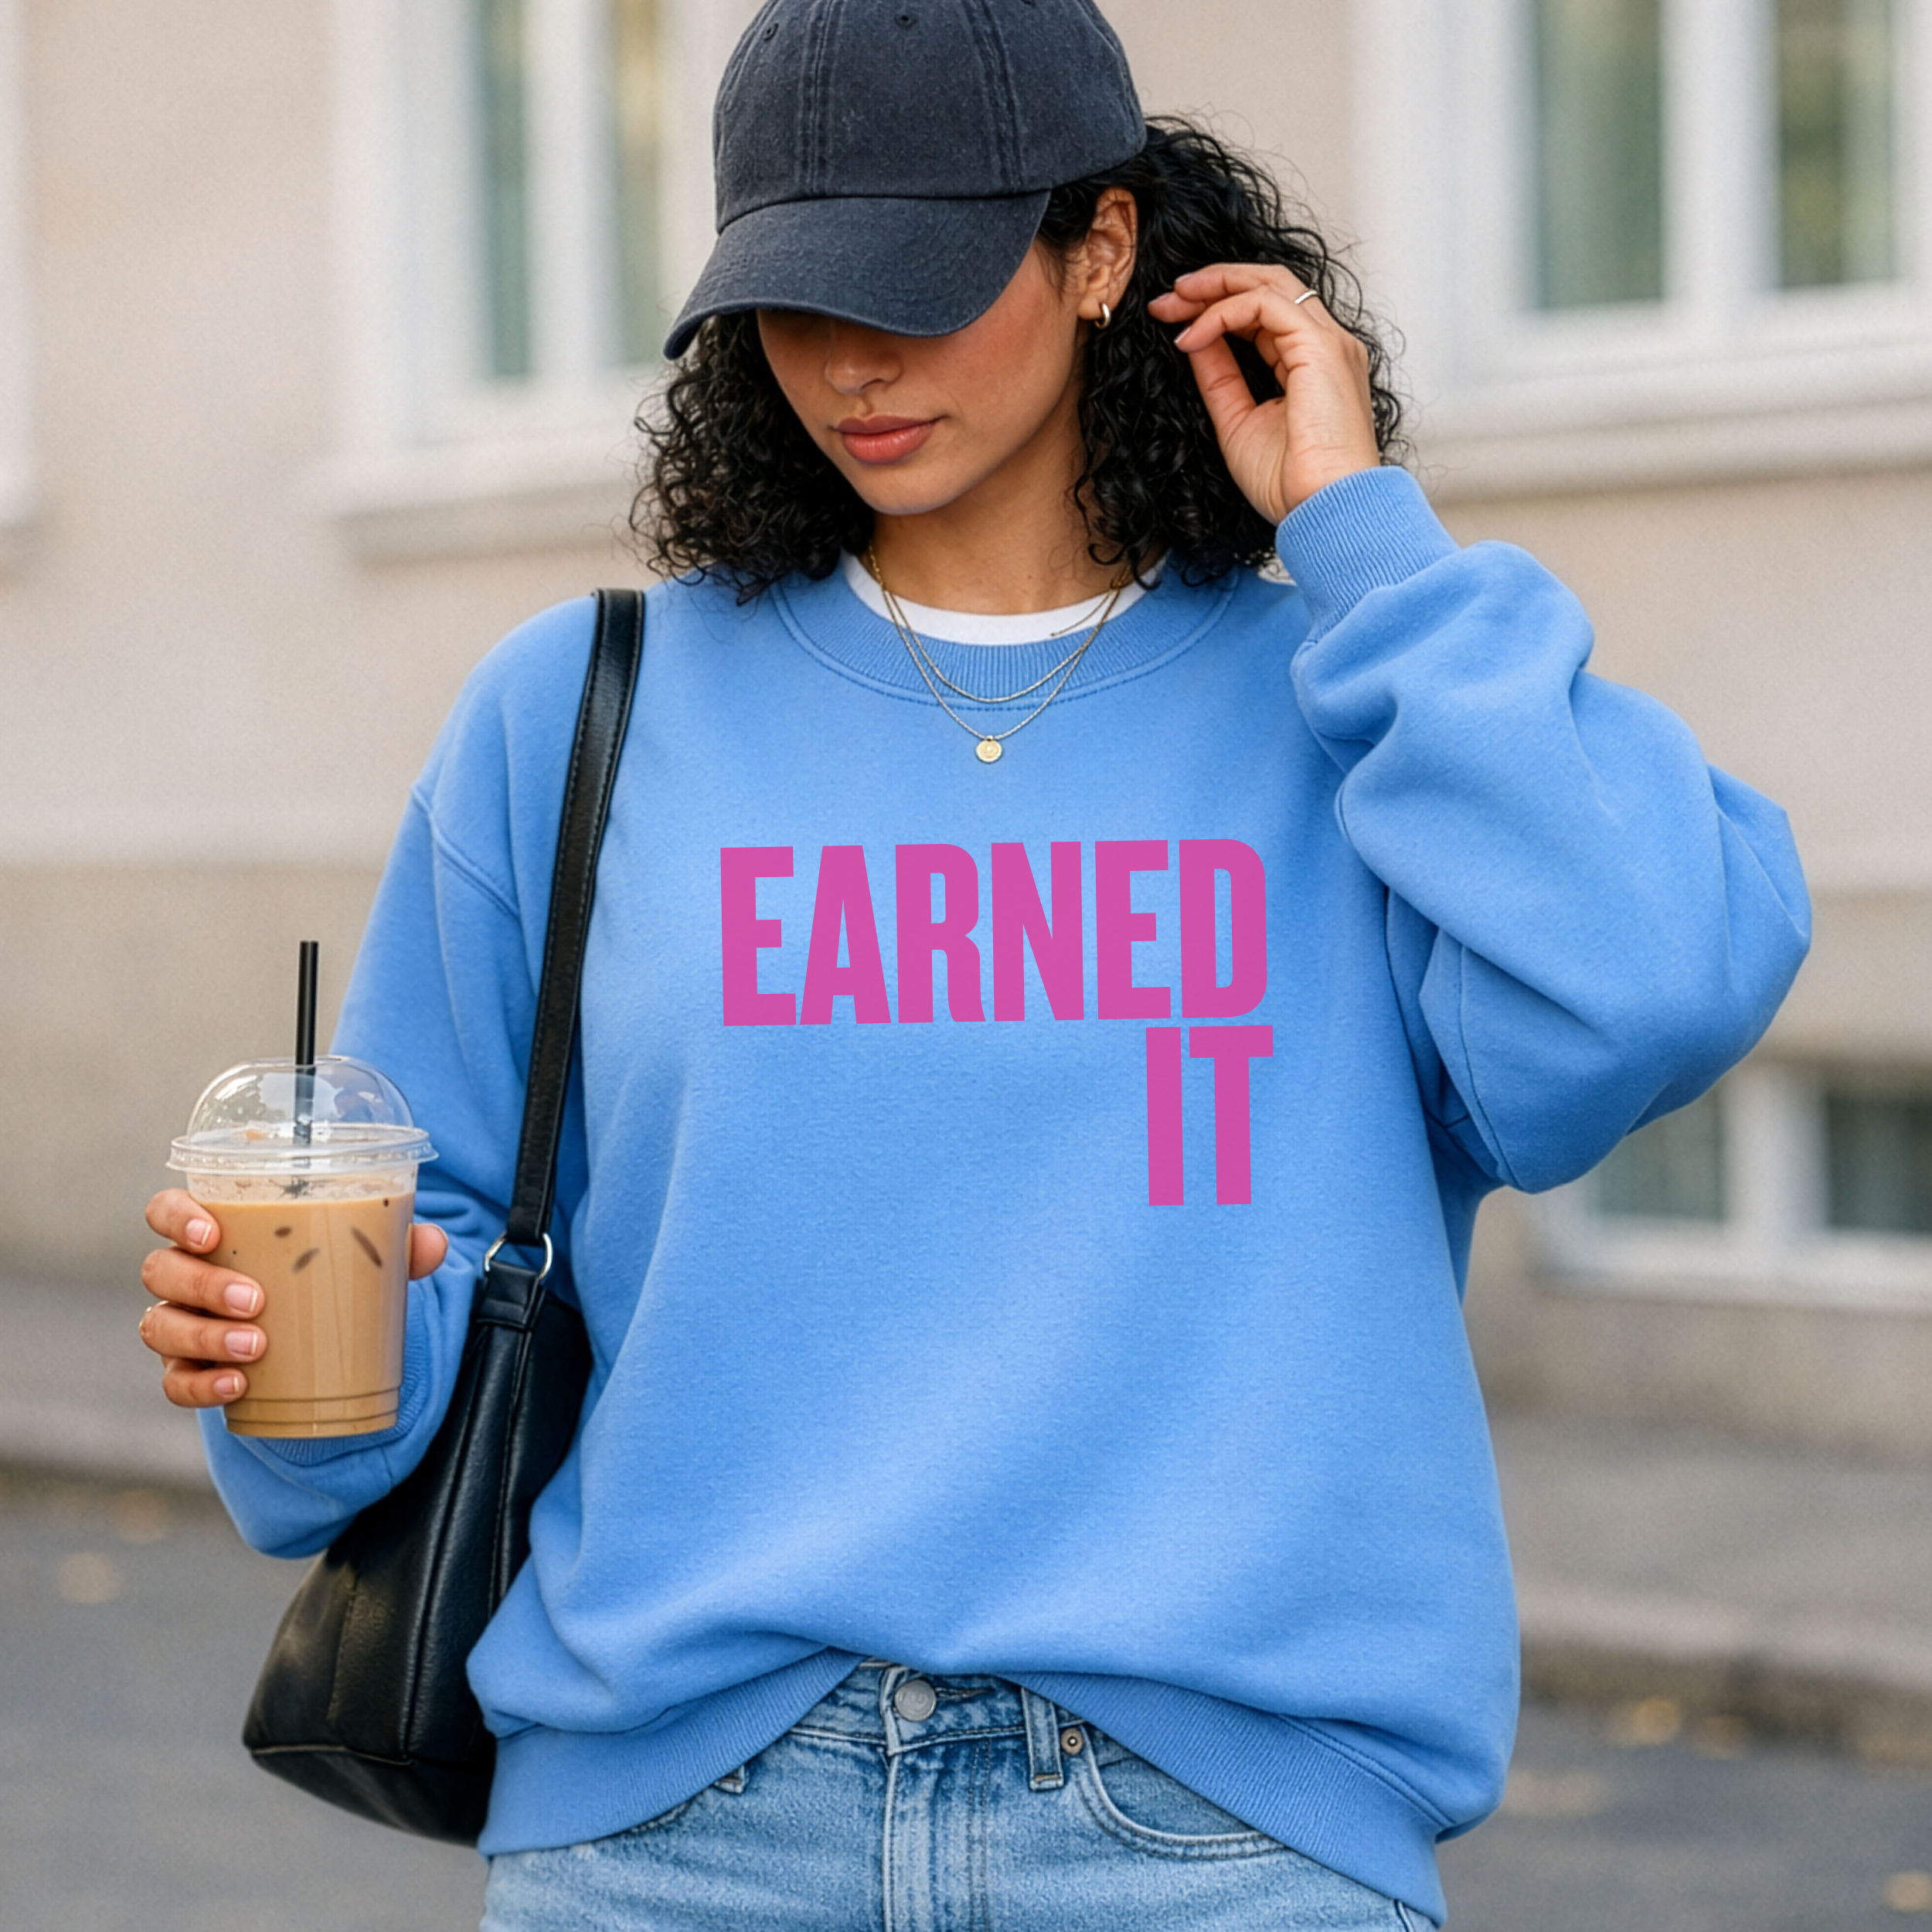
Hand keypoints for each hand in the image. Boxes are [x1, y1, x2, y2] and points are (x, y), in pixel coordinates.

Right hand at [139, 1189, 448, 1409]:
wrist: (311, 1334)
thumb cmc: (318, 1274)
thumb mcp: (356, 1254)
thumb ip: (394, 1244)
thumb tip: (433, 1242)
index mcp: (214, 1229)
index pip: (166, 1209)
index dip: (177, 1216)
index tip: (213, 1232)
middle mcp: (185, 1274)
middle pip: (161, 1270)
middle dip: (203, 1285)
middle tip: (256, 1300)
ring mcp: (180, 1323)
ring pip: (161, 1326)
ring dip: (205, 1336)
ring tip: (256, 1346)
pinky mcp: (188, 1369)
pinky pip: (175, 1381)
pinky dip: (201, 1385)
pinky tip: (236, 1385)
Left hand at [1148, 264, 1380, 523]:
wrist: (1325, 510)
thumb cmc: (1293, 485)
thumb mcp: (1238, 421)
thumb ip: (1219, 377)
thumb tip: (1193, 341)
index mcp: (1312, 363)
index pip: (1264, 312)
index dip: (1217, 307)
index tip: (1173, 320)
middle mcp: (1326, 345)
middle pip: (1268, 284)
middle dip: (1213, 284)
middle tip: (1168, 300)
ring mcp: (1328, 342)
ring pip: (1269, 283)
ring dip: (1216, 286)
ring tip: (1174, 302)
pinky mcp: (1321, 347)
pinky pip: (1265, 304)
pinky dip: (1222, 313)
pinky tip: (1192, 336)